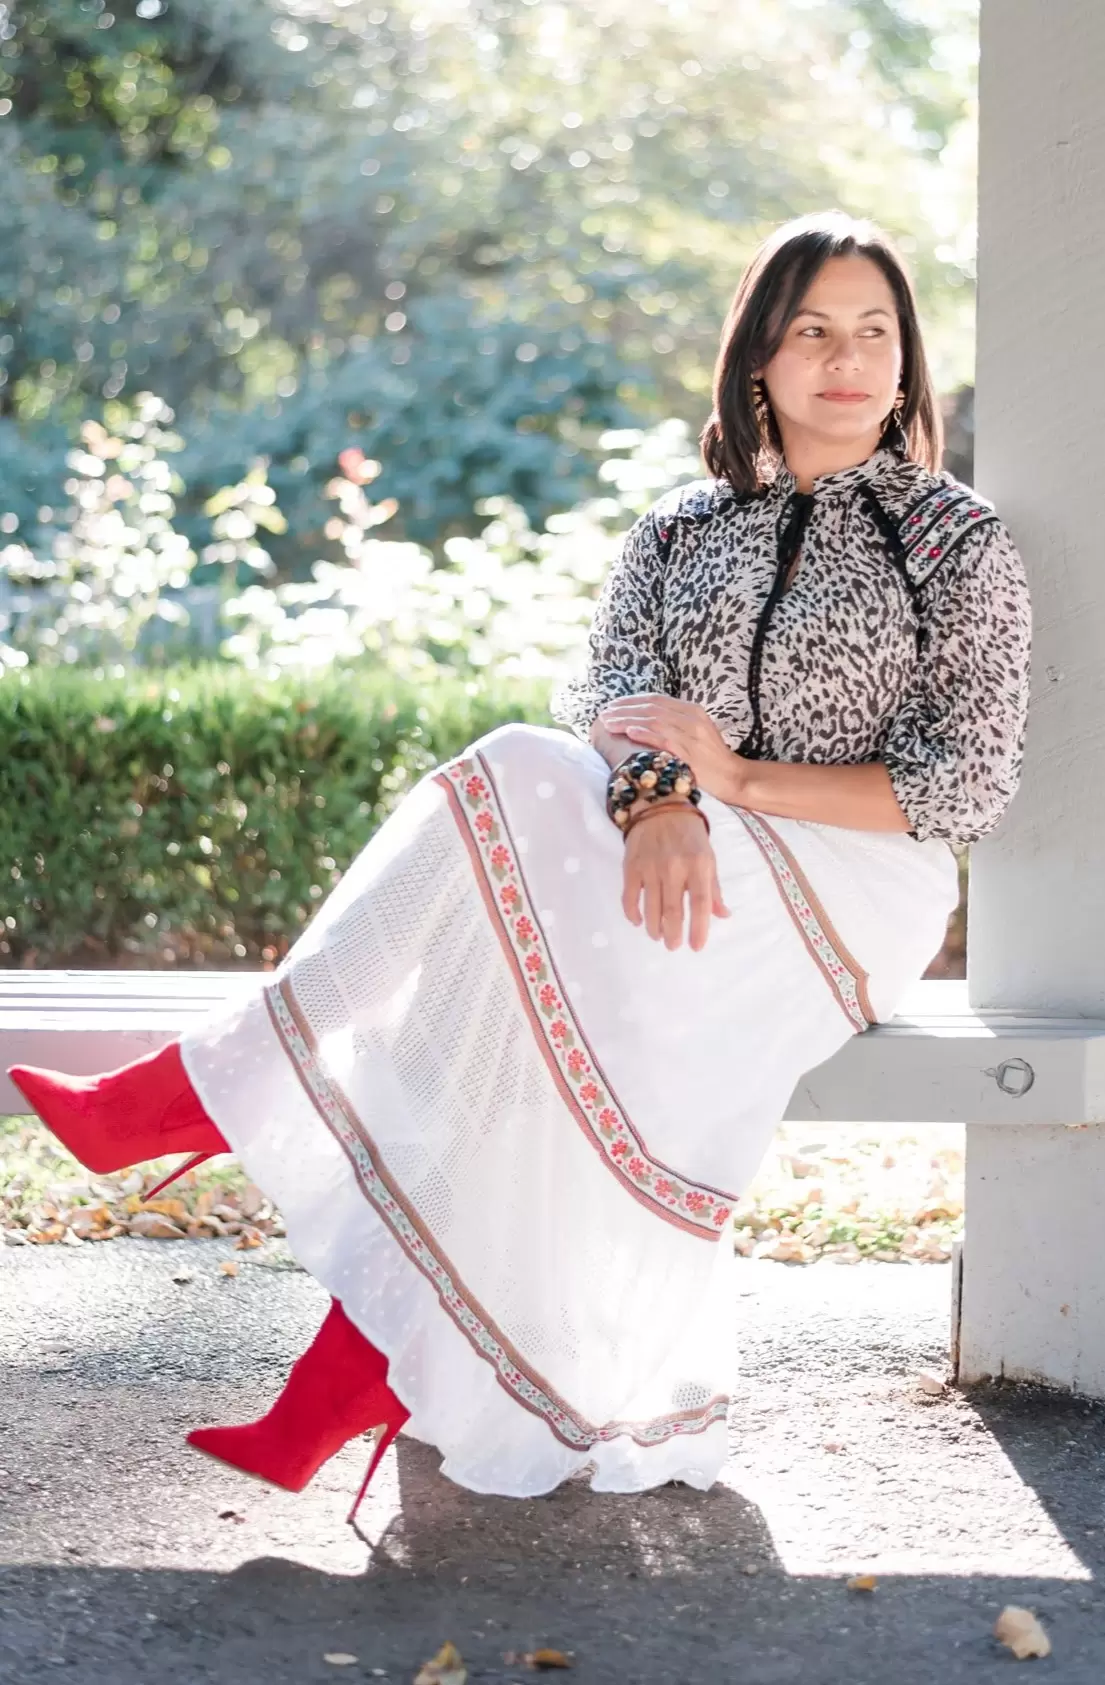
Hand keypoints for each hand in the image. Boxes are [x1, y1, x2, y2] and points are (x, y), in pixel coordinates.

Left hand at [598, 694, 748, 804]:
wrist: (733, 777)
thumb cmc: (710, 759)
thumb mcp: (696, 733)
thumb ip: (675, 723)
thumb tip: (644, 720)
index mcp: (693, 710)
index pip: (657, 699)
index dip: (632, 700)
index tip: (613, 705)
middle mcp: (692, 718)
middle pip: (652, 707)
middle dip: (625, 709)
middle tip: (605, 714)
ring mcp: (691, 735)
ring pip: (654, 721)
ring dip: (628, 721)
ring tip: (609, 723)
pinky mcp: (690, 752)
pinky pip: (663, 739)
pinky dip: (644, 734)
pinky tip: (628, 732)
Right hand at [622, 799, 729, 951]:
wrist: (659, 806)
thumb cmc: (690, 835)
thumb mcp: (708, 858)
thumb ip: (714, 889)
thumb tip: (722, 915)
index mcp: (699, 865)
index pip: (701, 903)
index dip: (699, 928)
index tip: (696, 947)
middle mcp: (674, 867)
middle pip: (673, 910)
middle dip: (673, 934)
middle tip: (673, 946)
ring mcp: (650, 867)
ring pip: (651, 907)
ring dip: (654, 928)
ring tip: (658, 936)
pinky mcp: (631, 867)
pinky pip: (630, 897)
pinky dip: (633, 913)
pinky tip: (639, 921)